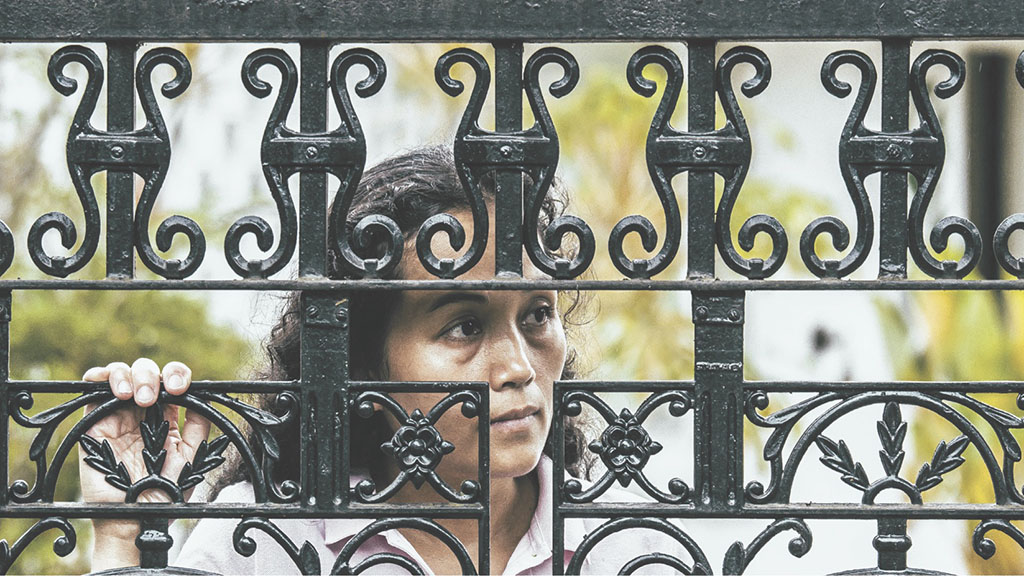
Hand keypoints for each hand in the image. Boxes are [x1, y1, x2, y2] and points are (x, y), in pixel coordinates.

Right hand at [79, 358, 209, 567]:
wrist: (137, 516)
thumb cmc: (165, 492)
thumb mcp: (192, 456)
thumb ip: (199, 427)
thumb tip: (205, 396)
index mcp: (167, 417)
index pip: (173, 381)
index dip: (178, 375)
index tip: (180, 389)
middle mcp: (143, 412)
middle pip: (148, 372)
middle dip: (153, 376)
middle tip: (153, 398)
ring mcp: (118, 413)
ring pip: (122, 373)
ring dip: (130, 375)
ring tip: (134, 397)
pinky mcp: (94, 420)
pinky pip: (92, 386)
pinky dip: (102, 375)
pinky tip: (116, 389)